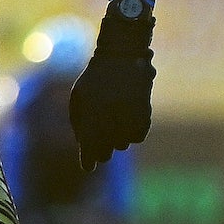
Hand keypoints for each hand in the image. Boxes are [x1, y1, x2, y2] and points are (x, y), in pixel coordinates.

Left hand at [68, 49, 153, 169]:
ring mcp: (128, 116)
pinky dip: (133, 132)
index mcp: (89, 114)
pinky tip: (127, 121)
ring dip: (117, 139)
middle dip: (102, 152)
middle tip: (101, 144)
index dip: (88, 160)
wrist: (120, 57)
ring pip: (122, 145)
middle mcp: (110, 118)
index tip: (88, 166)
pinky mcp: (144, 113)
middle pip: (106, 153)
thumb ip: (80, 124)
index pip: (89, 148)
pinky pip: (138, 136)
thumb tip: (85, 148)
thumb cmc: (94, 80)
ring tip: (114, 120)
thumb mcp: (79, 98)